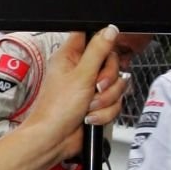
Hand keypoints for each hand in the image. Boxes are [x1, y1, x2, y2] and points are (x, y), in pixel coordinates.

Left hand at [27, 27, 124, 162]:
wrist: (55, 140)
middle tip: (96, 87)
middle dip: (107, 79)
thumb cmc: (56, 109)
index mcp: (70, 57)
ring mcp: (89, 88)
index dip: (102, 43)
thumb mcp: (81, 75)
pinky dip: (105, 112)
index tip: (104, 55)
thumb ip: (98, 51)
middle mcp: (80, 70)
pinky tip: (90, 116)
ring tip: (89, 106)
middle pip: (110, 62)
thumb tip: (110, 30)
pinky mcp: (97, 105)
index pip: (92, 36)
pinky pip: (114, 103)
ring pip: (116, 85)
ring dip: (106, 99)